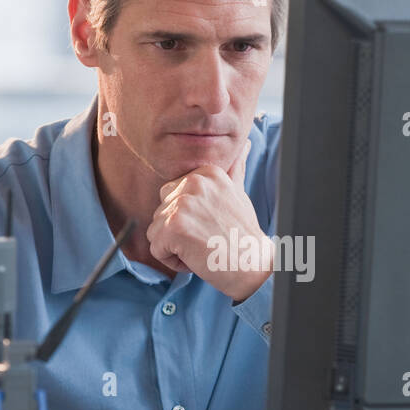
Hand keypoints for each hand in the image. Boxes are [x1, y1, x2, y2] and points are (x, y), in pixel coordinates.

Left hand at [146, 139, 271, 301]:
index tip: (212, 224)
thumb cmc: (244, 234)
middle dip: (177, 230)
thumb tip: (243, 144)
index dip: (188, 217)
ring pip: (156, 230)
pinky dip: (173, 260)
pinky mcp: (174, 227)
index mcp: (206, 172)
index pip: (172, 194)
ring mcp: (183, 204)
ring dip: (175, 246)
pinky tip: (197, 258)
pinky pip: (156, 248)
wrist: (253, 265)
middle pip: (161, 210)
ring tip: (203, 247)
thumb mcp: (238, 193)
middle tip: (207, 237)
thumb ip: (234, 168)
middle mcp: (193, 182)